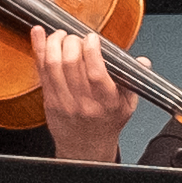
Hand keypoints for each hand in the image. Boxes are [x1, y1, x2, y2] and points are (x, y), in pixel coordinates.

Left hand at [38, 38, 137, 163]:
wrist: (86, 148)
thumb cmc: (106, 124)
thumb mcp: (128, 106)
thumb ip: (133, 81)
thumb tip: (142, 61)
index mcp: (106, 102)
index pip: (96, 73)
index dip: (91, 50)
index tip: (92, 38)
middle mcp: (84, 102)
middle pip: (71, 64)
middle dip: (72, 42)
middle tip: (77, 38)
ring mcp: (63, 101)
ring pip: (53, 64)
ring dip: (55, 42)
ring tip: (62, 36)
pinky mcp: (49, 100)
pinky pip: (41, 70)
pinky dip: (38, 49)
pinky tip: (39, 34)